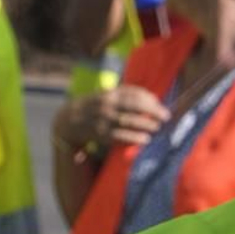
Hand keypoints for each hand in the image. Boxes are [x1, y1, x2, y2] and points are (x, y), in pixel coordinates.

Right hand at [55, 86, 169, 160]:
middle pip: (132, 106)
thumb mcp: (107, 95)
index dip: (149, 99)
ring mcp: (102, 119)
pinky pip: (118, 136)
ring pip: (126, 121)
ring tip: (156, 128)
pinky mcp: (100, 134)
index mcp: (109, 94)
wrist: (70, 119)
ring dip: (144, 124)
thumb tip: (152, 98)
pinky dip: (132, 137)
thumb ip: (126, 94)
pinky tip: (144, 139)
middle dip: (151, 111)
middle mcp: (106, 105)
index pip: (132, 94)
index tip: (161, 105)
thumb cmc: (95, 106)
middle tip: (164, 117)